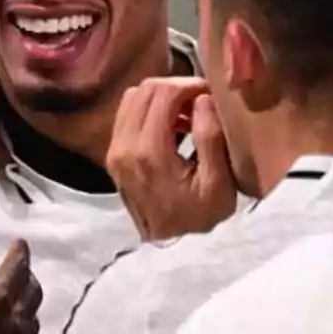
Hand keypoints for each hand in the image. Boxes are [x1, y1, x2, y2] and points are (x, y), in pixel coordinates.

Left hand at [106, 77, 237, 240]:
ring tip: (188, 113)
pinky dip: (150, 109)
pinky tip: (173, 126)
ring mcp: (114, 152)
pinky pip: (127, 114)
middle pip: (145, 89)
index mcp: (149, 154)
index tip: (210, 94)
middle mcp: (124, 148)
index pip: (162, 93)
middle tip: (202, 101)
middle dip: (177, 87)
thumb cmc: (200, 218)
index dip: (189, 84)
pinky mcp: (114, 156)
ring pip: (133, 98)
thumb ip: (212, 139)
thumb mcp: (219, 185)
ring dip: (162, 97)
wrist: (170, 249)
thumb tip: (202, 100)